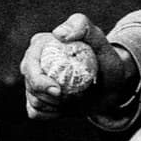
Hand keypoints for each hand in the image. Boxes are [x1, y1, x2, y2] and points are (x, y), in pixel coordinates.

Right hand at [20, 12, 137, 119]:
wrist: (111, 85)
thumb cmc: (105, 60)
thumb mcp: (100, 41)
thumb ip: (83, 27)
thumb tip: (59, 34)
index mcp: (41, 45)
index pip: (29, 63)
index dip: (38, 80)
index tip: (58, 90)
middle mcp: (34, 62)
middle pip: (29, 84)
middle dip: (47, 96)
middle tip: (69, 99)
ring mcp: (35, 81)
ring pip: (33, 100)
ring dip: (55, 105)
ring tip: (75, 98)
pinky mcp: (39, 99)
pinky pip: (35, 112)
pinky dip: (51, 113)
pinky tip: (66, 107)